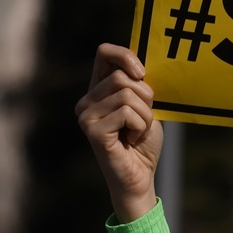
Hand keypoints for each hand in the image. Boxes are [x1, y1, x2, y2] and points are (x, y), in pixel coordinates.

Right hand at [75, 43, 163, 222]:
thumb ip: (139, 86)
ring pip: (127, 94)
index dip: (126, 56)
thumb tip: (142, 65)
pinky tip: (132, 141)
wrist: (140, 178)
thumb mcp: (145, 107)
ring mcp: (86, 115)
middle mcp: (86, 100)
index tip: (143, 73)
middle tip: (142, 121)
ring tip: (137, 133)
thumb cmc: (143, 144)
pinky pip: (127, 112)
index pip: (104, 53)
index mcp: (97, 90)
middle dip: (145, 98)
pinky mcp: (93, 129)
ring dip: (145, 116)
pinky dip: (140, 127)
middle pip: (122, 77)